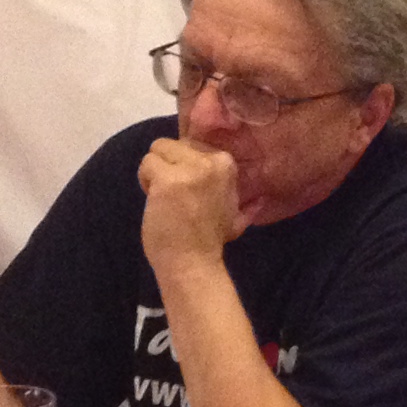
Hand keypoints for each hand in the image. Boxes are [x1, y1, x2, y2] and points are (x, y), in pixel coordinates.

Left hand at [138, 136, 242, 269]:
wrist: (193, 263)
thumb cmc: (210, 241)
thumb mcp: (235, 217)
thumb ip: (243, 203)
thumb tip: (260, 200)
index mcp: (227, 164)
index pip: (193, 144)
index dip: (185, 167)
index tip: (190, 192)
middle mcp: (211, 161)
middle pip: (174, 144)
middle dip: (169, 166)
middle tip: (175, 196)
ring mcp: (190, 169)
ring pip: (157, 150)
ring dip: (155, 173)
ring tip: (165, 198)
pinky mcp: (167, 179)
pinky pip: (146, 164)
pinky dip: (145, 181)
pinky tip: (156, 201)